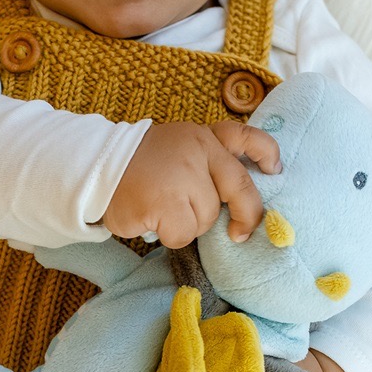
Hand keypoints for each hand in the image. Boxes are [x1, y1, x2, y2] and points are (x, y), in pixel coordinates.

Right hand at [102, 120, 280, 248]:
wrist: (96, 168)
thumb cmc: (142, 165)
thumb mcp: (179, 148)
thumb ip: (209, 163)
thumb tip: (241, 202)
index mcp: (202, 137)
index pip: (245, 137)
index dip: (266, 153)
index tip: (274, 170)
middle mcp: (196, 151)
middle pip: (238, 188)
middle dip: (246, 215)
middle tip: (240, 233)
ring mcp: (180, 177)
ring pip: (207, 218)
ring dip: (189, 223)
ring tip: (163, 208)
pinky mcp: (162, 203)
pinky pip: (183, 234)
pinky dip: (169, 234)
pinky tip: (151, 219)